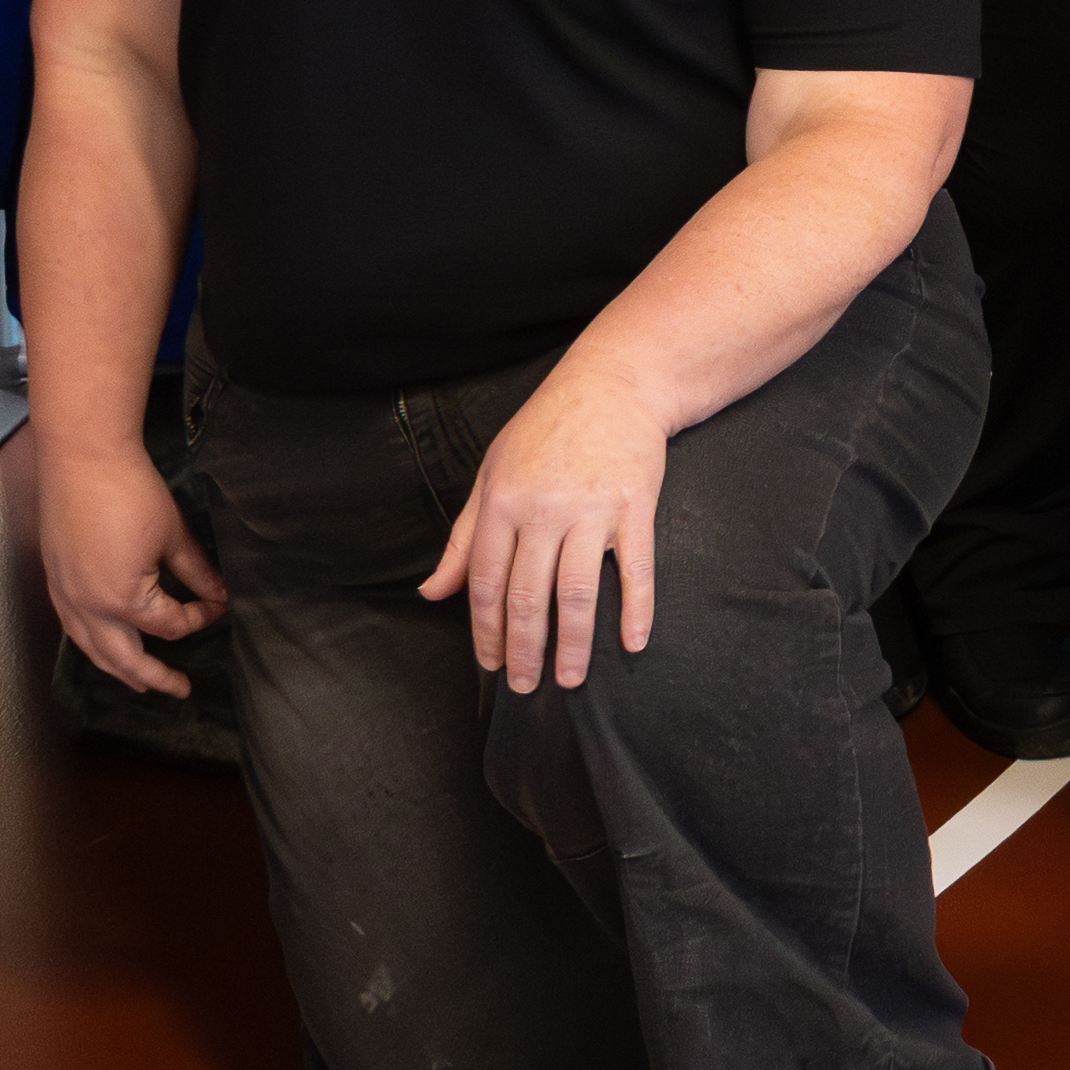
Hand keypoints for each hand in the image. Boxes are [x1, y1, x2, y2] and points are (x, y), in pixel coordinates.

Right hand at [38, 440, 222, 697]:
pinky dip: (92, 644)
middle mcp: (88, 608)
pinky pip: (73, 628)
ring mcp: (66, 596)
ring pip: (92, 650)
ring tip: (140, 682)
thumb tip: (217, 594)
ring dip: (118, 669)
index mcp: (122, 600)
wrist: (83, 457)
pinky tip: (104, 643)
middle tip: (180, 690)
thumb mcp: (173, 534)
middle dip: (155, 678)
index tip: (217, 604)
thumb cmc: (130, 490)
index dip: (199, 618)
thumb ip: (196, 572)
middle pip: (125, 659)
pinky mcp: (54, 580)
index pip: (169, 627)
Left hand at [421, 357, 669, 690]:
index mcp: (502, 503)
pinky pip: (636, 569)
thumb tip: (433, 592)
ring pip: (577, 593)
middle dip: (523, 650)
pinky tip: (633, 643)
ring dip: (573, 644)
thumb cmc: (546, 429)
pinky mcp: (635, 506)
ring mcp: (592, 509)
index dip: (485, 631)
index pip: (487, 583)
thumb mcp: (491, 474)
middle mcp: (544, 509)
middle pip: (529, 597)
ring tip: (570, 680)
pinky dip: (637, 610)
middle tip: (525, 686)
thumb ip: (463, 539)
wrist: (613, 383)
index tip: (489, 664)